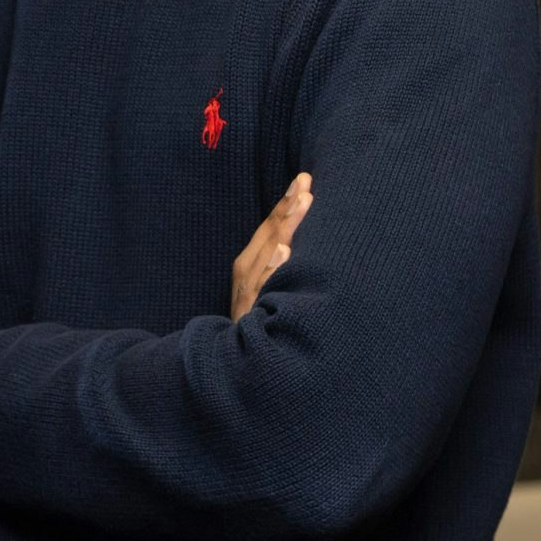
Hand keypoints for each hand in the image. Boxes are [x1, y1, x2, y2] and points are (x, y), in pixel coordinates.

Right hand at [231, 171, 311, 320]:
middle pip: (270, 233)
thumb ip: (276, 267)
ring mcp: (250, 291)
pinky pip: (264, 287)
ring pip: (270, 253)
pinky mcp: (252, 311)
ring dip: (286, 226)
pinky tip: (283, 252)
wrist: (233, 361)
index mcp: (249, 264)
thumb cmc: (256, 323)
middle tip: (306, 183)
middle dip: (289, 207)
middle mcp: (247, 273)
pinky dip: (273, 269)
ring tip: (302, 203)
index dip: (286, 203)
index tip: (304, 180)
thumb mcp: (263, 291)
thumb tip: (297, 242)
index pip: (270, 227)